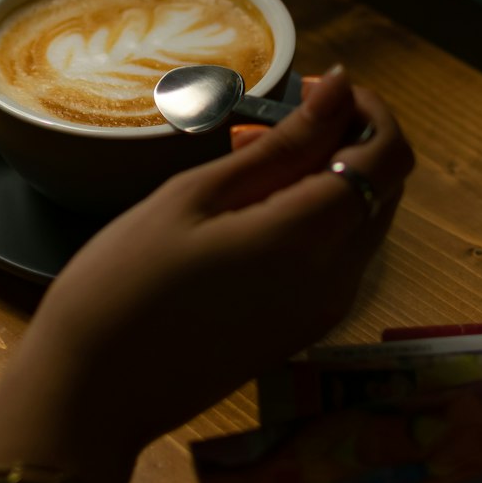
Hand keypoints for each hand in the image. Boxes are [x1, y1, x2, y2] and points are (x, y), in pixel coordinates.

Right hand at [0, 67, 413, 482]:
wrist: (91, 395)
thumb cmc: (123, 282)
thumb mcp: (195, 197)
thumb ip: (281, 144)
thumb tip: (342, 87)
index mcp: (311, 239)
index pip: (390, 156)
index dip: (366, 109)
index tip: (308, 88)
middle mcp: (338, 278)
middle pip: (384, 188)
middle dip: (343, 138)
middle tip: (264, 122)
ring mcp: (324, 310)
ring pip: (363, 221)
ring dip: (324, 177)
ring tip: (243, 164)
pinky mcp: (304, 329)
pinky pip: (336, 255)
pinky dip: (311, 217)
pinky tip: (246, 212)